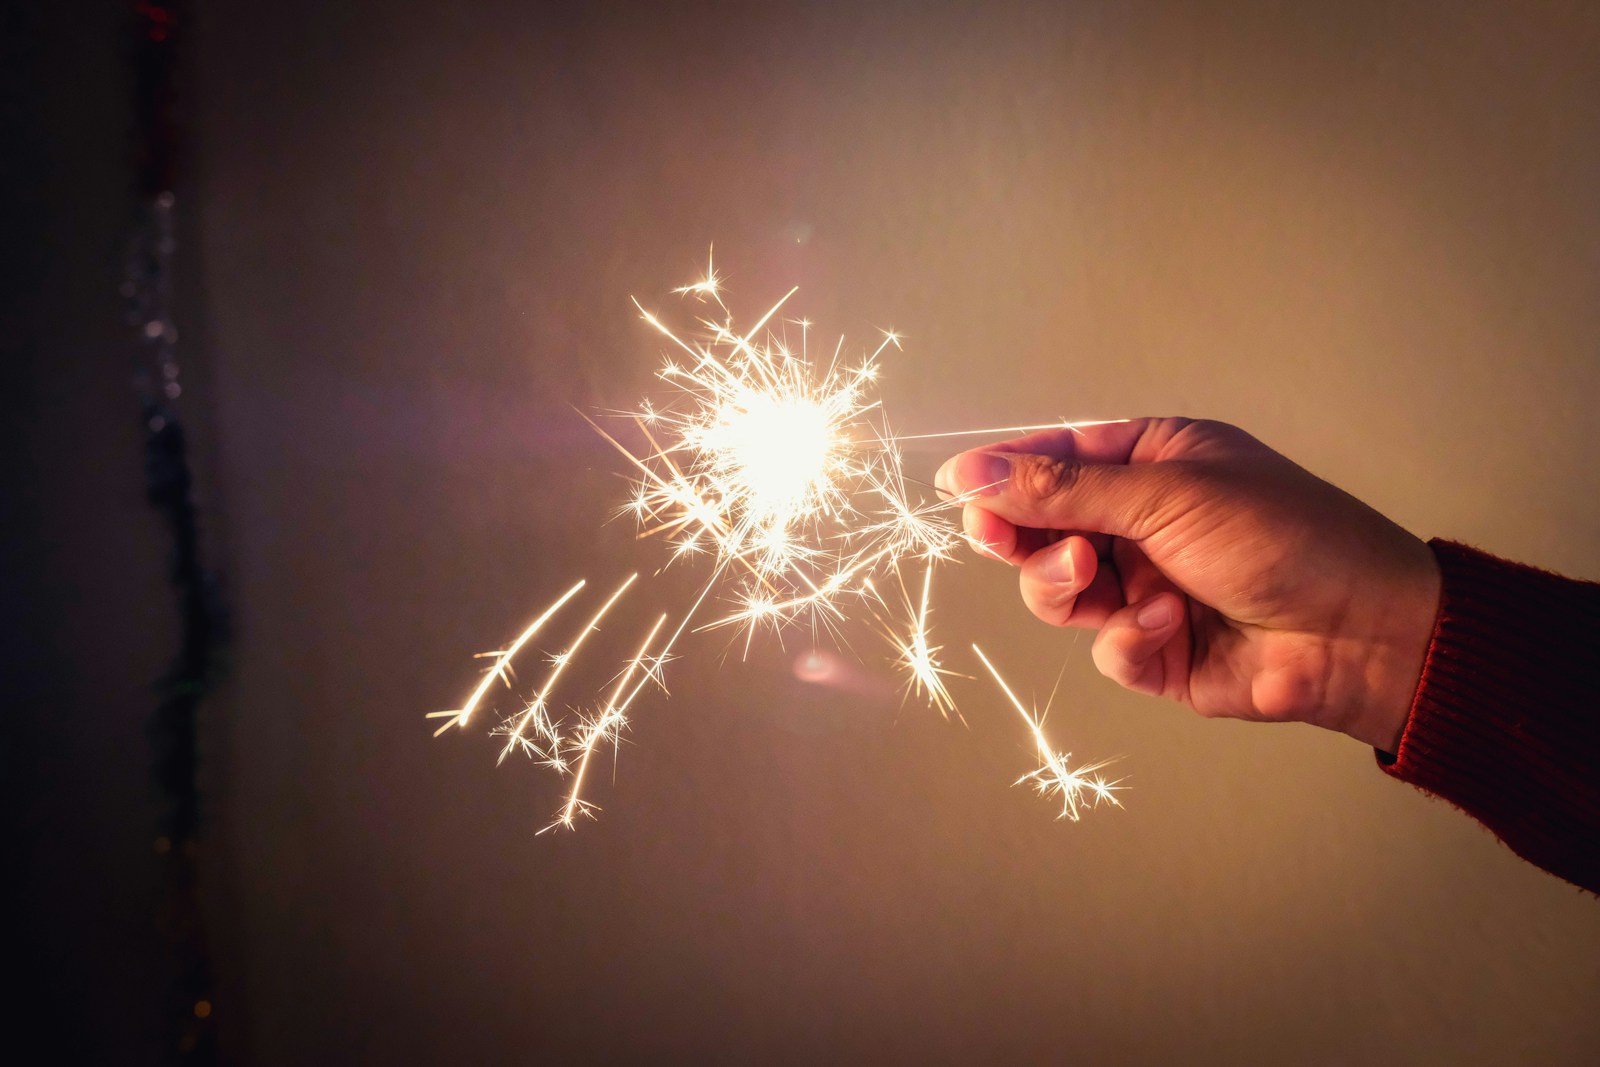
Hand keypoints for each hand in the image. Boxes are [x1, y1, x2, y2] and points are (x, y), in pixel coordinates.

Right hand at [934, 418, 1440, 751]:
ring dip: (1065, 586)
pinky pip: (1103, 646)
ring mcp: (1146, 587)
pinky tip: (1168, 625)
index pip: (1057, 459)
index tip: (955, 486)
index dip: (1003, 473)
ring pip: (1058, 593)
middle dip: (1022, 534)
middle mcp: (1144, 523)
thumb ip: (1065, 490)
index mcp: (1153, 462)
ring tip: (1096, 578)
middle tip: (999, 536)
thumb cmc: (1286, 537)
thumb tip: (977, 473)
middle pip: (1042, 528)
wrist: (1359, 634)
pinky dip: (1126, 638)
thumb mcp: (1167, 495)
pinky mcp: (1156, 650)